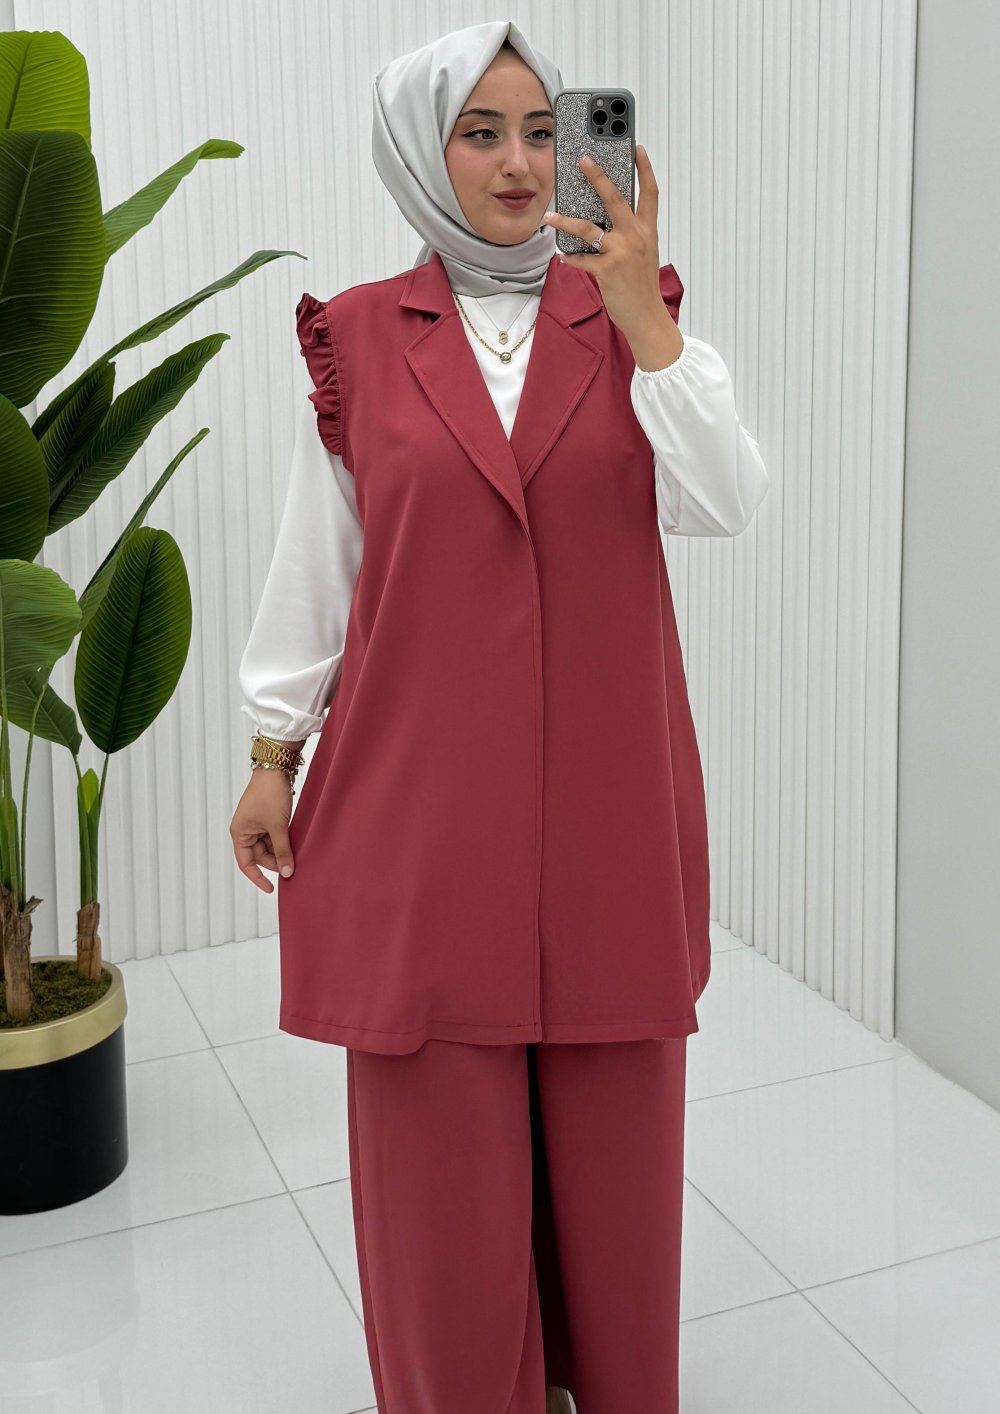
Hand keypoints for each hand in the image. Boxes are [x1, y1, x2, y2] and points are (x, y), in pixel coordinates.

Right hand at [230, 769, 294, 892]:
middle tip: (293, 867)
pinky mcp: (267, 817)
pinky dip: (283, 841)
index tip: (272, 888)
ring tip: (296, 854)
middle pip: (259, 856)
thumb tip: (287, 872)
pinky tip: (295, 844)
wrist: (276, 768)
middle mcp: (245, 830)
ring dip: (281, 851)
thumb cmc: (269, 794)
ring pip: (268, 846)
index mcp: (239, 833)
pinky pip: (274, 836)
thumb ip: (283, 851)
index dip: (258, 878)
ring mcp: (256, 823)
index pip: (246, 863)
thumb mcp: (278, 826)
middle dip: (275, 862)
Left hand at [542, 144, 664, 339]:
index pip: (649, 193)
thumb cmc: (642, 287)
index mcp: (647, 231)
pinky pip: (582, 259)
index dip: (644, 169)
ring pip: (589, 228)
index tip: (636, 148)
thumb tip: (604, 222)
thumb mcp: (643, 254)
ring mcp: (621, 253)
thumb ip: (629, 235)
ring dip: (566, 221)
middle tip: (584, 160)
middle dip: (598, 177)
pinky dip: (570, 258)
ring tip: (550, 215)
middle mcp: (635, 237)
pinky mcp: (607, 271)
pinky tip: (562, 255)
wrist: (647, 317)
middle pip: (615, 198)